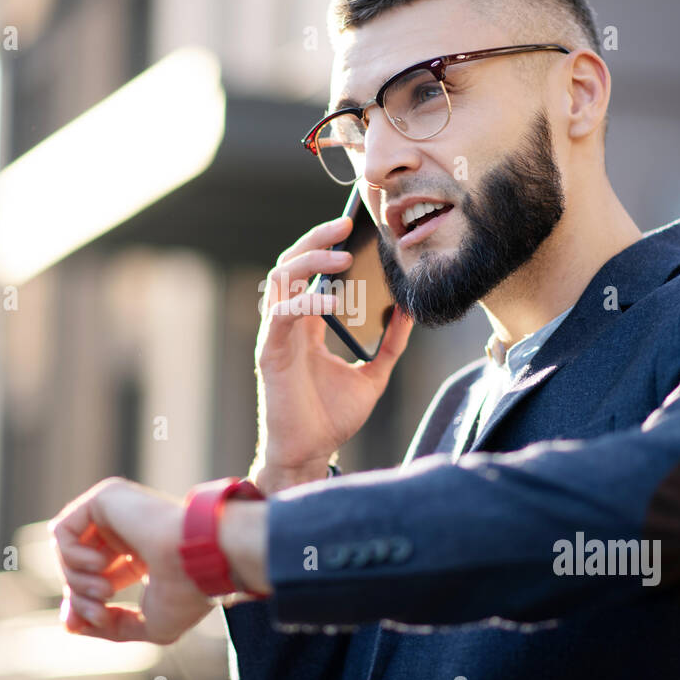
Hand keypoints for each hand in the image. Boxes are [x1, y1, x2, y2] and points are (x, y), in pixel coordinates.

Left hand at [48, 477, 213, 643]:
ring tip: (104, 592)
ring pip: (67, 549)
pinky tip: (100, 565)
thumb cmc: (187, 592)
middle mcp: (127, 528)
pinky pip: (63, 530)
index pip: (96, 576)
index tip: (90, 623)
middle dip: (79, 596)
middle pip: (78, 565)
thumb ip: (112, 626)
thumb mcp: (149, 624)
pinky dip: (72, 556)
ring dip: (76, 580)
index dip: (84, 603)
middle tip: (99, 614)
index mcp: (141, 552)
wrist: (201, 560)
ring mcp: (117, 510)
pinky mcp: (106, 497)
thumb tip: (72, 626)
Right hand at [253, 215, 413, 491]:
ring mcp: (276, 336)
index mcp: (308, 325)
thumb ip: (389, 343)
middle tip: (343, 225)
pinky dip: (304, 303)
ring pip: (280, 280)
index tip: (351, 226)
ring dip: (309, 262)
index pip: (309, 272)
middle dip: (315, 240)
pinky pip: (280, 316)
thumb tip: (408, 313)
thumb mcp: (373, 374)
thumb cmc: (332, 418)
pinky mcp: (270, 354)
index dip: (324, 245)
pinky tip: (330, 302)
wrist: (311, 454)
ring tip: (341, 257)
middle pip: (291, 264)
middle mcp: (288, 324)